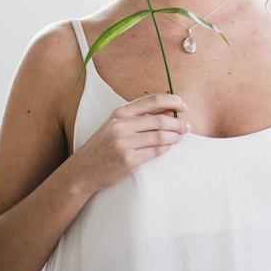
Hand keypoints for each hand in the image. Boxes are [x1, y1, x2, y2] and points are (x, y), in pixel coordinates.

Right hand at [73, 93, 190, 194]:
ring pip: (161, 136)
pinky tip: (169, 147)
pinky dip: (166, 148)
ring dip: (175, 137)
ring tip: (181, 137)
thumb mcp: (115, 124)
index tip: (183, 106)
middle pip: (160, 119)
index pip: (153, 100)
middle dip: (178, 123)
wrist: (83, 170)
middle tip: (187, 127)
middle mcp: (122, 125)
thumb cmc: (103, 145)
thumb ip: (138, 116)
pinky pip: (155, 151)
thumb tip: (169, 109)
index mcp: (120, 112)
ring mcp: (124, 142)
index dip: (172, 101)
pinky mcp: (128, 160)